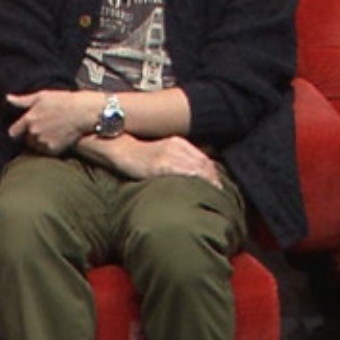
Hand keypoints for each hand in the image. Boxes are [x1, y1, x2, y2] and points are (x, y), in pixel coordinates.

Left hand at [5, 90, 99, 155]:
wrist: (82, 112)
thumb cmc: (62, 101)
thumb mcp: (41, 96)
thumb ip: (22, 100)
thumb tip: (8, 98)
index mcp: (29, 119)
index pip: (13, 132)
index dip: (17, 130)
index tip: (20, 129)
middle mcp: (34, 132)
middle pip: (25, 140)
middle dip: (30, 135)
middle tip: (41, 128)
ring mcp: (44, 142)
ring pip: (35, 146)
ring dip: (38, 142)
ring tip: (49, 132)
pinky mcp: (54, 149)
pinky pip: (45, 151)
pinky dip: (48, 147)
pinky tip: (55, 137)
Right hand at [92, 135, 222, 187]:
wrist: (119, 148)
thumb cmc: (140, 155)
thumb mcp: (162, 152)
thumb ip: (177, 159)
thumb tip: (191, 174)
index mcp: (179, 143)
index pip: (204, 160)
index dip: (213, 174)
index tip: (218, 186)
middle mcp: (177, 147)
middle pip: (205, 165)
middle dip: (214, 180)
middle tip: (220, 194)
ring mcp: (169, 155)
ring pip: (198, 169)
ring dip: (208, 183)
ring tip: (214, 196)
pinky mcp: (160, 165)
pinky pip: (184, 174)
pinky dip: (195, 182)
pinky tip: (199, 192)